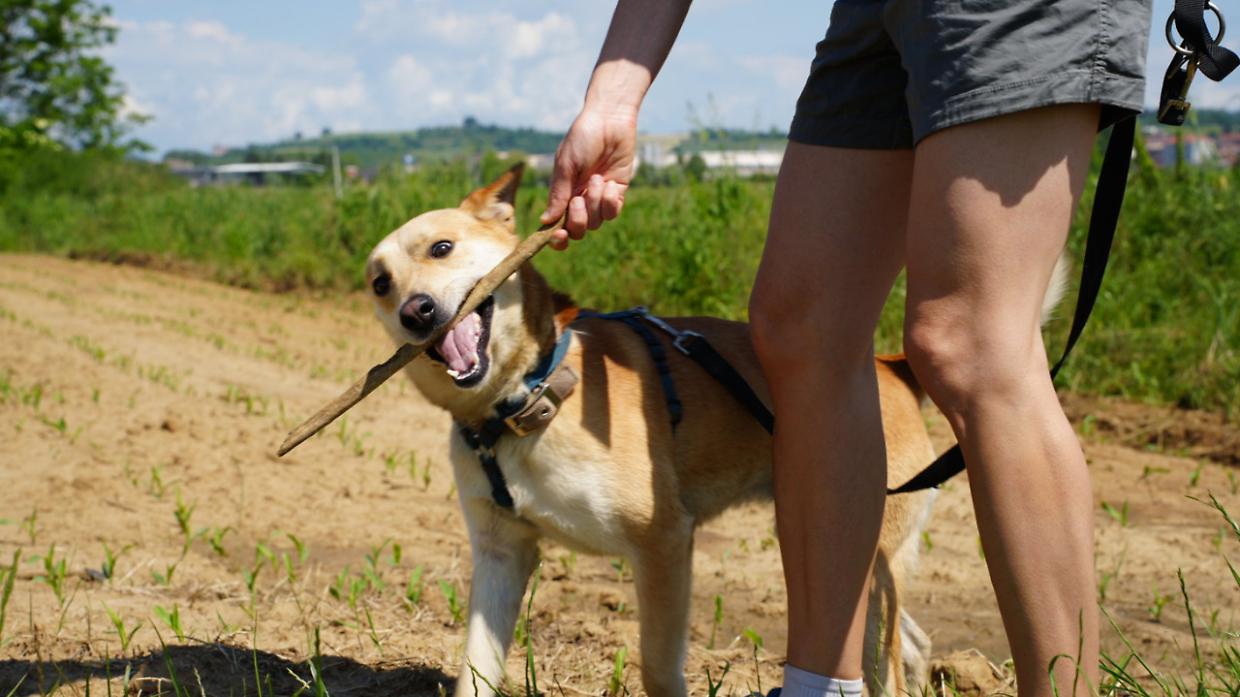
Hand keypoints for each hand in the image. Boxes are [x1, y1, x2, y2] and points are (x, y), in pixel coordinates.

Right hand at [540, 108, 637, 249]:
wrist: (609, 120)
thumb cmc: (582, 138)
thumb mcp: (566, 165)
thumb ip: (558, 193)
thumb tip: (546, 221)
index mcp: (562, 194)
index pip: (557, 225)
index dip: (557, 238)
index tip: (558, 235)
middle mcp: (580, 199)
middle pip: (578, 230)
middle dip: (577, 221)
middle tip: (578, 199)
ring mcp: (598, 198)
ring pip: (596, 222)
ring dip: (595, 204)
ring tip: (597, 178)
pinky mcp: (617, 192)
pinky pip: (613, 211)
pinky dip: (610, 202)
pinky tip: (609, 183)